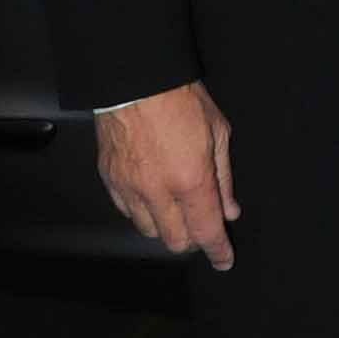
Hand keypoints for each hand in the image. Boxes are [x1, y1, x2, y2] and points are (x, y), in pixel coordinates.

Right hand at [95, 81, 237, 268]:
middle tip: (201, 224)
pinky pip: (126, 211)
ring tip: (176, 206)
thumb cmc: (178, 97)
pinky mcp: (109, 179)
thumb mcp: (218, 132)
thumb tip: (229, 208)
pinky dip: (142, 211)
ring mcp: (130, 187)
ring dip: (166, 226)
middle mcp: (158, 190)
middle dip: (193, 239)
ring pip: (148, 230)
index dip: (218, 251)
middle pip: (175, 240)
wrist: (135, 78)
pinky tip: (152, 196)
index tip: (224, 260)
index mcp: (190, 179)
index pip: (206, 231)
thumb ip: (224, 177)